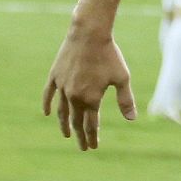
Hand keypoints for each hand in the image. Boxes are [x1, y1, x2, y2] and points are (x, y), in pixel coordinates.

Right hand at [42, 27, 136, 149]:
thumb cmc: (109, 55)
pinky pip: (48, 94)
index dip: (92, 137)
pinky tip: (48, 113)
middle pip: (76, 122)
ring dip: (64, 125)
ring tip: (67, 135)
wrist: (89, 34)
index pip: (91, 125)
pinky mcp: (54, 76)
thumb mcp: (122, 78)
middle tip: (83, 147)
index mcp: (91, 99)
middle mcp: (74, 96)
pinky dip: (48, 105)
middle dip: (80, 136)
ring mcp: (62, 87)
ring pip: (61, 111)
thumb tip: (132, 119)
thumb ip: (125, 100)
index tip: (93, 147)